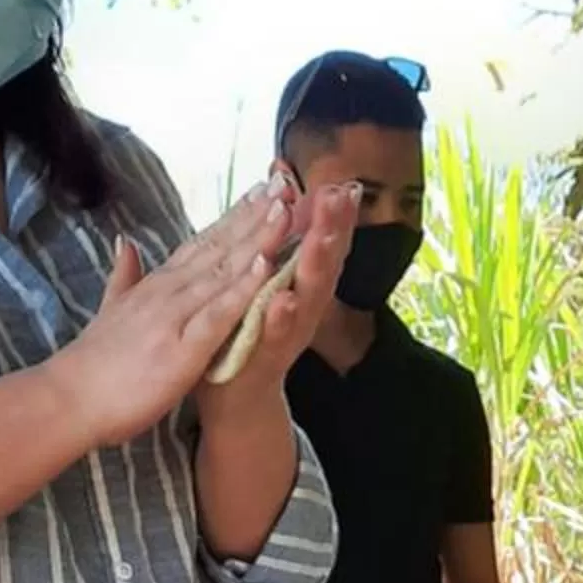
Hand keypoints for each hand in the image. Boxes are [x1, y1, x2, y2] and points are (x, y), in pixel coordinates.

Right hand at [57, 185, 295, 449]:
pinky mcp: (181, 349)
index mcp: (157, 286)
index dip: (233, 217)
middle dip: (253, 216)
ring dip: (255, 240)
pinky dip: (241, 289)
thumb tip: (125, 243)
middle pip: (218, 247)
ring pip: (222, 271)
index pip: (201, 243)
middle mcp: (168, 292)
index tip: (260, 192)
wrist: (68, 399)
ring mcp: (174, 317)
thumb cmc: (94, 365)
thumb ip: (124, 276)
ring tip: (285, 210)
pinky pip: (217, 314)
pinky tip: (264, 266)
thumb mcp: (111, 310)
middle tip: (284, 184)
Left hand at [204, 178, 362, 412]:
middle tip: (341, 199)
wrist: (236, 398)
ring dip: (316, 267)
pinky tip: (282, 299)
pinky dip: (281, 318)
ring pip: (309, 295)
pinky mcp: (266, 356)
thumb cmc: (250, 332)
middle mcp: (304, 307)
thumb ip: (281, 246)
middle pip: (324, 263)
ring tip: (322, 239)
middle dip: (333, 231)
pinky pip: (276, 335)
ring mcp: (288, 333)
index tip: (346, 184)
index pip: (324, 243)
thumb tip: (289, 196)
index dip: (337, 216)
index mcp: (301, 285)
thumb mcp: (268, 283)